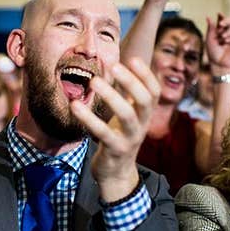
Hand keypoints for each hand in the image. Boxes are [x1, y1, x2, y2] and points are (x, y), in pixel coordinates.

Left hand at [70, 58, 159, 201]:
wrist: (116, 172)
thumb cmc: (119, 135)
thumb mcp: (126, 114)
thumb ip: (125, 93)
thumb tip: (116, 63)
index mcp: (145, 114)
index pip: (154, 91)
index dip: (146, 75)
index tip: (133, 58)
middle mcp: (142, 124)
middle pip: (145, 100)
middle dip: (131, 81)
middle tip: (113, 65)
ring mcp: (130, 138)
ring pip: (127, 115)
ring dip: (111, 96)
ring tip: (93, 81)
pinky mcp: (115, 150)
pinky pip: (103, 133)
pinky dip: (89, 118)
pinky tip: (75, 106)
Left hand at [205, 13, 229, 72]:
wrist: (218, 63)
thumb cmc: (213, 52)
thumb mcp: (210, 39)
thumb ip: (211, 28)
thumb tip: (208, 16)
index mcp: (220, 30)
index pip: (222, 20)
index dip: (222, 16)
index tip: (219, 14)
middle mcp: (228, 32)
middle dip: (226, 20)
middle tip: (220, 24)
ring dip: (229, 30)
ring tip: (222, 37)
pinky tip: (226, 41)